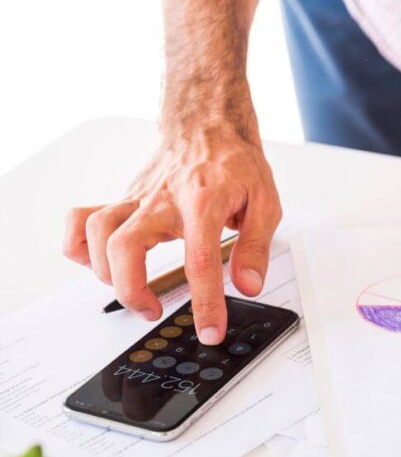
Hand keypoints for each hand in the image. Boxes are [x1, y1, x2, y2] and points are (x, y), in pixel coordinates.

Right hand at [63, 125, 281, 344]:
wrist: (208, 126)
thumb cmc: (236, 164)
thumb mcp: (266, 202)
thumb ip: (257, 247)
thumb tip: (248, 285)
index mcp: (203, 203)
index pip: (200, 261)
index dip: (204, 303)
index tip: (209, 330)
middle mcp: (162, 200)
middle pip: (125, 247)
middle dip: (133, 291)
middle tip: (155, 311)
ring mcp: (137, 199)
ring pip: (98, 233)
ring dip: (106, 273)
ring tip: (135, 292)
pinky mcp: (123, 200)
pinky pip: (81, 218)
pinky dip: (79, 244)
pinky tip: (96, 263)